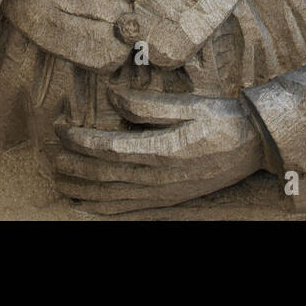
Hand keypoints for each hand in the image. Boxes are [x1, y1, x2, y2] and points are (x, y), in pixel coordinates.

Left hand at [48, 86, 268, 213]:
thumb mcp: (187, 104)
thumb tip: (111, 97)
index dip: (81, 141)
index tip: (61, 129)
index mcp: (162, 150)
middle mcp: (159, 177)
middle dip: (75, 166)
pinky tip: (86, 205)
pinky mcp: (169, 199)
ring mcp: (164, 192)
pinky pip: (130, 208)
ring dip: (83, 188)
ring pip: (114, 195)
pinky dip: (104, 208)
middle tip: (51, 156)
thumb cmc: (221, 119)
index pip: (110, 149)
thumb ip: (146, 105)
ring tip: (59, 180)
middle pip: (105, 175)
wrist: (254, 146)